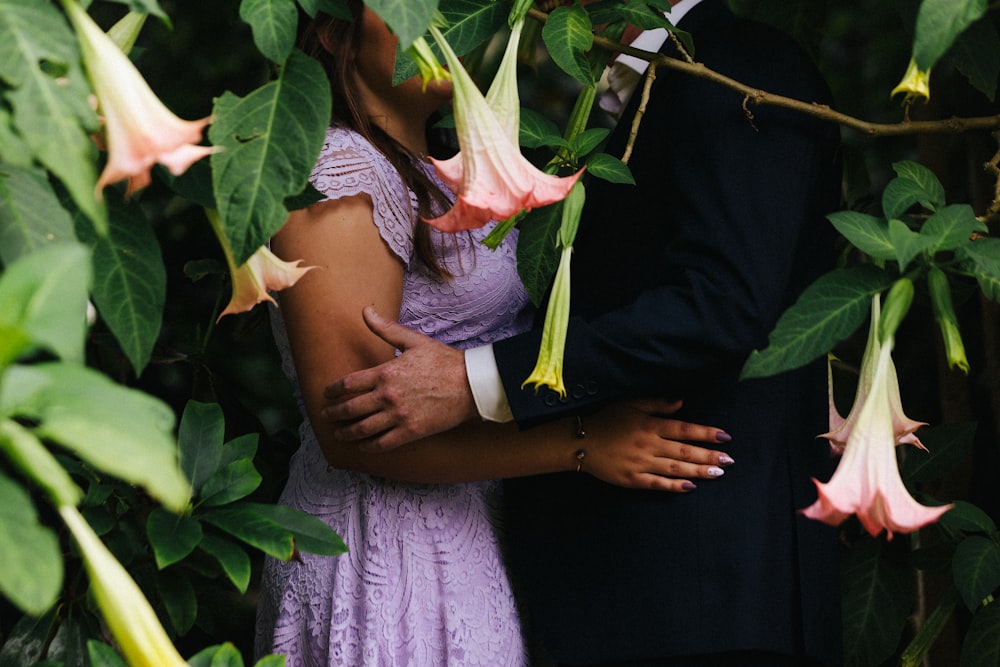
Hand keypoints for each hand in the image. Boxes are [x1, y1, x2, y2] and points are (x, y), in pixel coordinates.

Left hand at [321, 306, 477, 450]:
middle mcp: (388, 396)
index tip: (327, 394)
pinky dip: (369, 447)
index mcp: (386, 373)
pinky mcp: (411, 432)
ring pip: (362, 429)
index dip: (333, 390)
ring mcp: (399, 416)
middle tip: (326, 415)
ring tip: (339, 434)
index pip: (348, 384)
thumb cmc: (443, 361)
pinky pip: (383, 444)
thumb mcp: (413, 341)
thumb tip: (366, 310)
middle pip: (350, 408)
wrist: (470, 384)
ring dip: (346, 433)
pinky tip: (363, 446)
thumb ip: (386, 328)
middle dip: (333, 413)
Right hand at [580, 399, 733, 492]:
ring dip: (699, 471)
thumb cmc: (606, 419)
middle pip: (685, 451)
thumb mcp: (630, 404)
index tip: (725, 437)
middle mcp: (649, 444)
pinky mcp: (633, 479)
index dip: (706, 433)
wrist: (580, 441)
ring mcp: (641, 463)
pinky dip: (675, 485)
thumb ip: (657, 404)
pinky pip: (658, 483)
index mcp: (650, 425)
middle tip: (730, 461)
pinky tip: (691, 486)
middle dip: (709, 456)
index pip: (684, 429)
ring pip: (676, 468)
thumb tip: (681, 403)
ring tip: (718, 473)